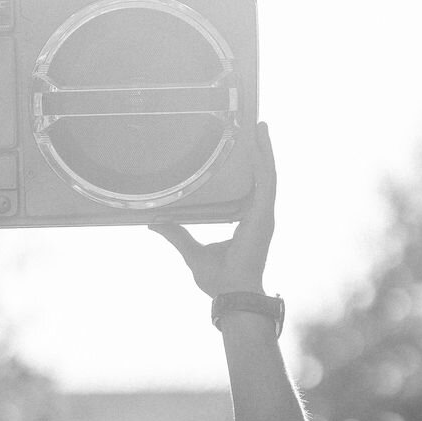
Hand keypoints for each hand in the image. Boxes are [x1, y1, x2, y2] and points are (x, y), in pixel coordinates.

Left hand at [149, 121, 275, 297]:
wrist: (231, 295)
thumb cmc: (217, 280)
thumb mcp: (191, 251)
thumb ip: (176, 234)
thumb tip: (155, 223)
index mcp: (245, 221)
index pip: (248, 187)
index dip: (248, 167)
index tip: (244, 147)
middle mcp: (257, 215)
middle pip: (260, 175)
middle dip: (260, 150)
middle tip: (255, 126)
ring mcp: (263, 215)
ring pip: (267, 174)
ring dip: (265, 149)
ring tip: (260, 125)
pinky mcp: (264, 216)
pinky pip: (266, 183)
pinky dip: (264, 162)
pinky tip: (260, 144)